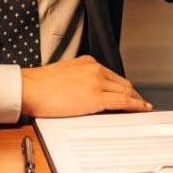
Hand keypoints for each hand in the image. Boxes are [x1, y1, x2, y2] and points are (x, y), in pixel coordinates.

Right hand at [21, 55, 152, 117]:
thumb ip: (80, 79)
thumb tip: (85, 91)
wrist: (30, 88)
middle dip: (133, 93)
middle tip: (140, 102)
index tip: (130, 92)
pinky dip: (135, 105)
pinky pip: (122, 102)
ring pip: (125, 91)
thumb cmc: (40, 85)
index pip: (113, 76)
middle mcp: (96, 70)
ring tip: (143, 108)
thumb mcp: (65, 74)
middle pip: (122, 83)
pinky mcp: (96, 97)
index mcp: (88, 63)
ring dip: (136, 100)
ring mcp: (97, 82)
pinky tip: (141, 109)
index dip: (124, 86)